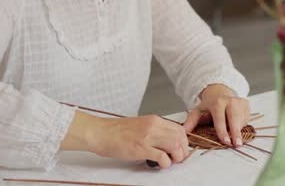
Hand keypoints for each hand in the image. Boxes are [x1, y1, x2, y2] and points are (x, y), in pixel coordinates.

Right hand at [61, 111, 188, 168]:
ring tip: (170, 161)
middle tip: (177, 158)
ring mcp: (147, 136)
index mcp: (154, 120)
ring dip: (176, 157)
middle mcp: (153, 126)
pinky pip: (162, 156)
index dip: (183, 141)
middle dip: (182, 150)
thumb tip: (167, 141)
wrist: (100, 132)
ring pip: (174, 145)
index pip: (179, 129)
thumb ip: (154, 130)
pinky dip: (165, 163)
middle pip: (180, 137)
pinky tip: (160, 164)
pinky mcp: (141, 148)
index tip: (180, 149)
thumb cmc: (116, 131)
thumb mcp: (140, 125)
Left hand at [183, 84, 249, 146]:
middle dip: (236, 132)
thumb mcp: (198, 111)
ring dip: (238, 131)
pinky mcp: (246, 104)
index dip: (222, 130)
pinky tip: (236, 126)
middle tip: (237, 144)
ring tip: (234, 137)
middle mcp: (229, 100)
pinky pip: (246, 119)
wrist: (220, 93)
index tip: (225, 141)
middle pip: (234, 118)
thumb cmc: (209, 106)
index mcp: (217, 102)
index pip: (220, 118)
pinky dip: (242, 126)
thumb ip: (191, 121)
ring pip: (241, 120)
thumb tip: (184, 131)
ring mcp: (239, 102)